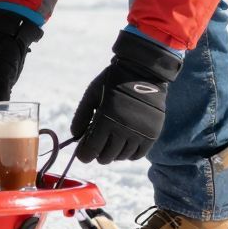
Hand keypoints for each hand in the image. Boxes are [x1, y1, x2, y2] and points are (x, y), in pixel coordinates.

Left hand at [70, 33, 183, 164]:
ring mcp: (139, 132)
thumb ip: (81, 116)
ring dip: (114, 154)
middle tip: (97, 148)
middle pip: (107, 157)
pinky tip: (124, 145)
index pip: (92, 150)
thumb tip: (75, 136)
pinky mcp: (152, 133)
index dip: (84, 155)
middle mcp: (124, 128)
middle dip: (98, 154)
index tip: (82, 154)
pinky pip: (138, 155)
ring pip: (122, 156)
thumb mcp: (91, 94)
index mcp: (106, 119)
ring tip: (111, 144)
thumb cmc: (112, 81)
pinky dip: (129, 154)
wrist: (143, 71)